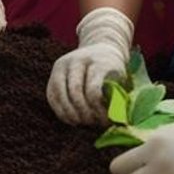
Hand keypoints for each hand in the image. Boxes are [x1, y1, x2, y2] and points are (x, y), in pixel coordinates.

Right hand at [46, 7, 132, 125]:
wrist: (101, 49)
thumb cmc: (114, 71)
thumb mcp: (121, 80)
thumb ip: (118, 98)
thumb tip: (116, 120)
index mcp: (98, 61)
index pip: (93, 90)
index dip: (98, 111)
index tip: (106, 122)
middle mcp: (78, 59)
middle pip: (75, 92)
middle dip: (83, 113)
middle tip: (93, 124)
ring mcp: (63, 64)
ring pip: (60, 94)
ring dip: (70, 114)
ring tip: (82, 124)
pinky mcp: (54, 72)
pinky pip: (52, 96)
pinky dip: (60, 111)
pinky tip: (71, 120)